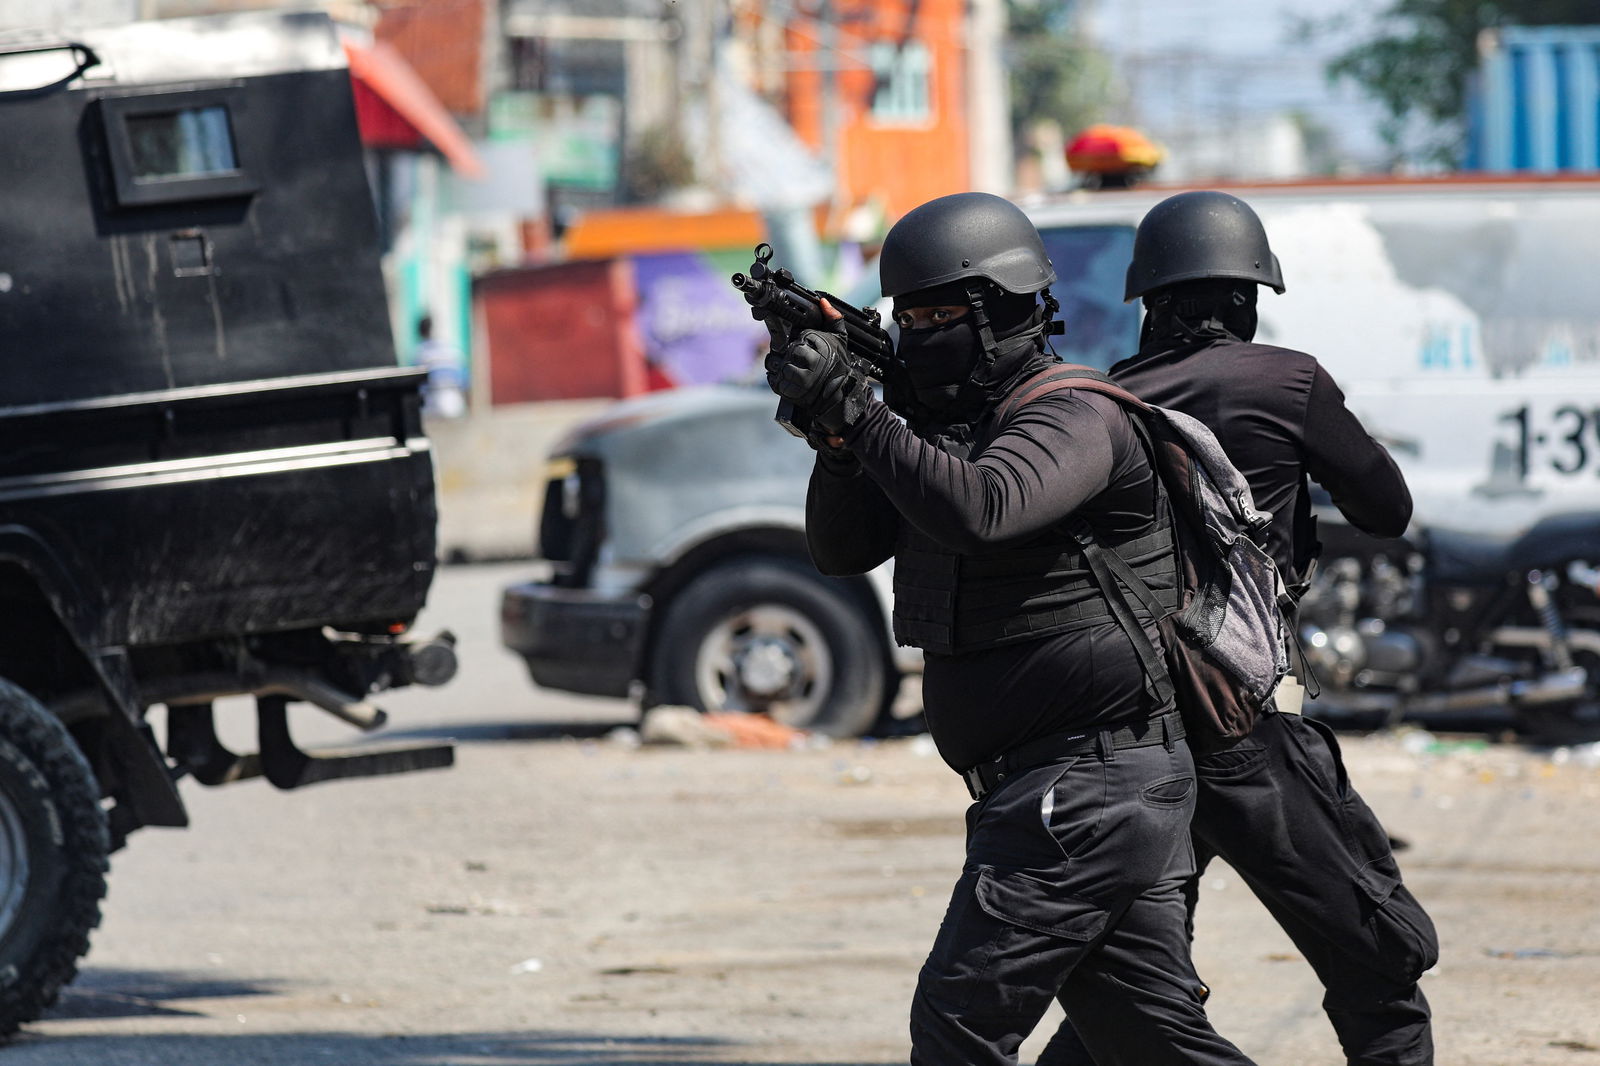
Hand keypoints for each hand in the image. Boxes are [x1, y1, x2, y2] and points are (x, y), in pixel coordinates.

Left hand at [764, 300, 865, 434]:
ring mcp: (799, 378)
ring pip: (778, 364)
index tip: (805, 347)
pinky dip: (779, 381)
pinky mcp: (790, 391)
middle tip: (799, 361)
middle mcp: (810, 362)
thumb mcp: (841, 342)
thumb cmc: (838, 369)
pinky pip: (775, 380)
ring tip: (795, 372)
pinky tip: (790, 382)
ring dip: (782, 367)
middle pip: (786, 349)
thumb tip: (823, 302)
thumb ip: (833, 320)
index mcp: (821, 347)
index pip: (800, 336)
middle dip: (789, 354)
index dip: (801, 341)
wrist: (839, 399)